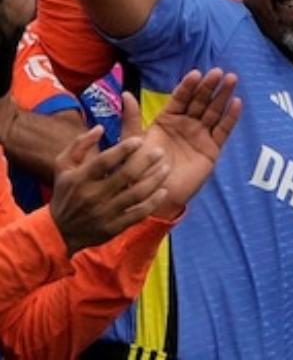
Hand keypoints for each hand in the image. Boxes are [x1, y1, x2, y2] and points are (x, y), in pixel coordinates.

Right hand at [49, 126, 168, 254]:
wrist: (59, 231)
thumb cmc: (65, 193)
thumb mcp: (63, 166)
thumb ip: (80, 144)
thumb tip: (100, 127)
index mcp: (80, 179)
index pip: (104, 161)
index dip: (123, 149)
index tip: (139, 139)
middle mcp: (92, 196)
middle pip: (125, 176)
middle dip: (145, 162)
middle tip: (160, 151)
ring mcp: (104, 213)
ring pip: (136, 194)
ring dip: (154, 180)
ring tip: (166, 168)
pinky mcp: (114, 227)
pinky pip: (138, 214)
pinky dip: (153, 203)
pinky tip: (163, 191)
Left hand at [133, 68, 241, 215]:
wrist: (154, 196)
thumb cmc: (140, 170)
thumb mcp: (133, 142)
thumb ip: (132, 118)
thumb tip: (126, 94)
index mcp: (167, 120)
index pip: (180, 98)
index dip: (188, 86)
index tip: (196, 73)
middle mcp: (186, 125)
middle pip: (200, 101)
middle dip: (209, 86)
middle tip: (218, 72)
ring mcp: (200, 135)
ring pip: (214, 111)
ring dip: (223, 95)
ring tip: (232, 79)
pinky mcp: (212, 149)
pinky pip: (223, 130)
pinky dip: (230, 117)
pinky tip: (236, 103)